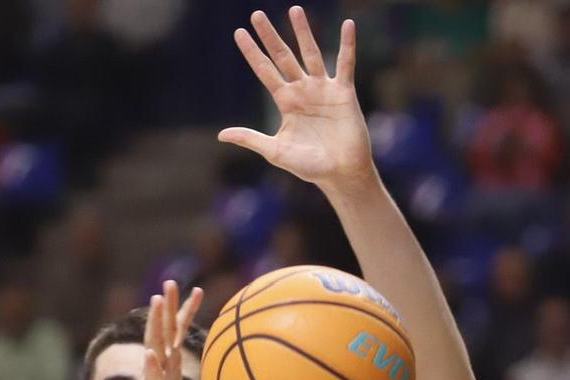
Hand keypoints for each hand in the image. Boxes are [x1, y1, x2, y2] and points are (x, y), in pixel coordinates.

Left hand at [125, 281, 201, 379]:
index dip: (150, 368)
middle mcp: (154, 369)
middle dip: (156, 322)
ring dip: (168, 307)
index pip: (150, 378)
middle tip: (159, 297)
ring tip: (173, 284)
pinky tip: (194, 292)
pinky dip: (183, 311)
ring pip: (163, 329)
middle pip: (154, 342)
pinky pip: (176, 329)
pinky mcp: (166, 354)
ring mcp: (159, 359)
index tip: (150, 353)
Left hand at [220, 9, 373, 193]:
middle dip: (270, 36)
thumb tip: (221, 135)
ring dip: (303, 32)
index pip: (264, 71)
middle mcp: (302, 90)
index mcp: (285, 102)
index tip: (239, 33)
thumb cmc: (309, 165)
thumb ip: (251, 139)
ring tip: (294, 10)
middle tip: (256, 14)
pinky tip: (348, 25)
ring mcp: (323, 89)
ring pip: (311, 53)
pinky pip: (346, 63)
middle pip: (283, 56)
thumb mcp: (276, 151)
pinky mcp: (344, 92)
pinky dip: (348, 44)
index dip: (252, 52)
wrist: (340, 173)